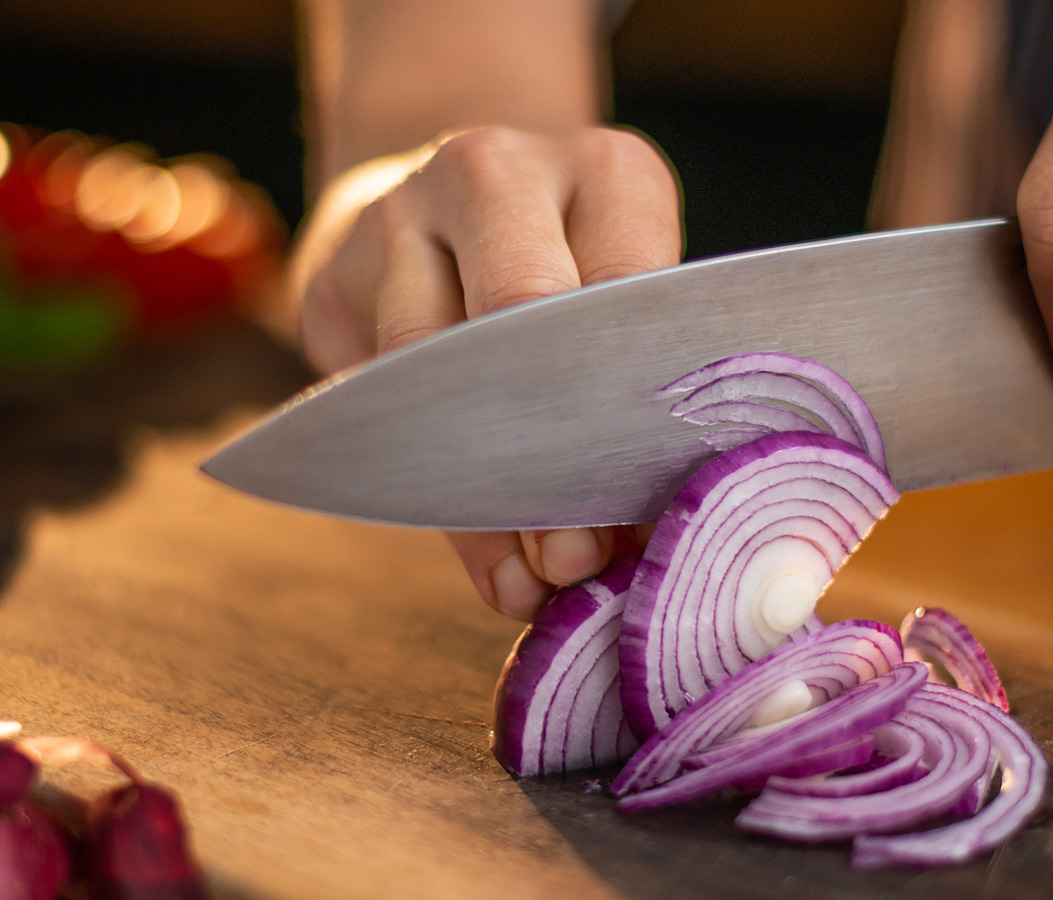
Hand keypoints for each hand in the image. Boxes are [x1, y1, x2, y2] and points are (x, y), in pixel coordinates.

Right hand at [290, 124, 681, 616]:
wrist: (441, 201)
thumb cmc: (575, 272)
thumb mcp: (629, 298)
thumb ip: (640, 395)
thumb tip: (652, 545)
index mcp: (605, 172)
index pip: (630, 283)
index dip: (639, 400)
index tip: (652, 502)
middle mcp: (498, 173)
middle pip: (522, 309)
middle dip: (554, 447)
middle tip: (581, 554)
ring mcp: (400, 215)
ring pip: (434, 364)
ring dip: (489, 494)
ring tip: (536, 580)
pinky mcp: (330, 279)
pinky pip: (378, 404)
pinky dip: (437, 501)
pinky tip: (491, 566)